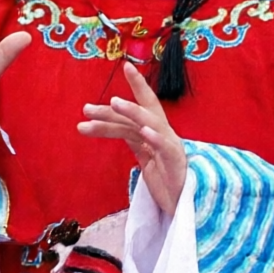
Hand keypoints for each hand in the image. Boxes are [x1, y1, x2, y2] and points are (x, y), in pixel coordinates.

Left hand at [79, 61, 186, 215]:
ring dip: (131, 112)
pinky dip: (154, 137)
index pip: (144, 105)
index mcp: (157, 133)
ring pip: (149, 124)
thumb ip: (134, 140)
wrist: (186, 207)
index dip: (137, 85)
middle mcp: (164, 135)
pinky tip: (143, 130)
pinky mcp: (176, 162)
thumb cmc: (168, 182)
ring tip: (112, 104)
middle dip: (114, 109)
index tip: (125, 65)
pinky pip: (164, 147)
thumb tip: (115, 125)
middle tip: (87, 108)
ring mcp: (171, 147)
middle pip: (140, 113)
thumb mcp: (146, 158)